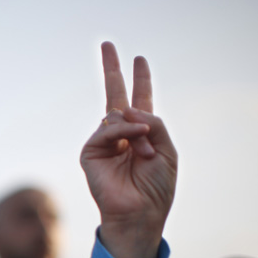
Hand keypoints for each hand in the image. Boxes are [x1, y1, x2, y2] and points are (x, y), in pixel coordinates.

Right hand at [81, 41, 177, 257]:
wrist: (140, 213)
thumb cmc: (156, 188)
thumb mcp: (167, 149)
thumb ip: (152, 124)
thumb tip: (127, 110)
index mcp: (142, 133)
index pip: (140, 100)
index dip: (141, 79)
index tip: (140, 59)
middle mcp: (121, 134)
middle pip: (114, 95)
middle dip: (112, 69)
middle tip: (107, 44)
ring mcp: (104, 143)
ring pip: (117, 116)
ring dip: (136, 130)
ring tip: (144, 152)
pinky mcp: (90, 153)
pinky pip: (106, 131)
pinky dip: (122, 134)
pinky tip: (133, 145)